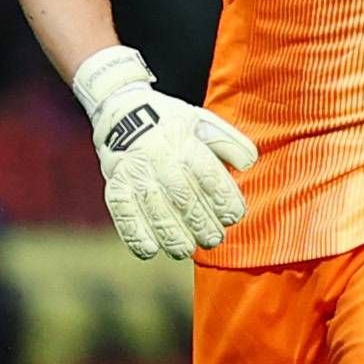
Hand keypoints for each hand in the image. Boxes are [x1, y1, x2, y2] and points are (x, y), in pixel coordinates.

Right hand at [73, 46, 256, 260]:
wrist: (121, 113)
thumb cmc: (171, 124)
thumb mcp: (202, 121)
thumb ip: (229, 142)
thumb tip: (248, 164)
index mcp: (183, 141)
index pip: (208, 176)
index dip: (224, 200)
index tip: (234, 216)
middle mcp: (157, 157)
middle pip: (184, 198)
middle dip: (202, 224)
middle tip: (214, 239)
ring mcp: (134, 174)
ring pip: (156, 211)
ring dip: (173, 236)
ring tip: (187, 249)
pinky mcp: (115, 187)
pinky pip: (124, 216)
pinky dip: (136, 236)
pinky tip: (152, 250)